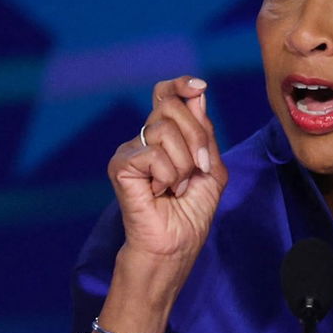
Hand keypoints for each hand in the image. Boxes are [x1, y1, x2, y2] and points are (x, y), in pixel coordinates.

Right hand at [108, 76, 227, 268]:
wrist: (175, 246)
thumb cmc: (190, 213)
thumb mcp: (211, 169)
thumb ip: (205, 133)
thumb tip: (197, 94)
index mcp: (166, 137)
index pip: (166, 96)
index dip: (180, 85)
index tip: (199, 87)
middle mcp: (145, 138)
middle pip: (171, 107)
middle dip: (196, 137)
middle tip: (199, 169)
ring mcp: (131, 150)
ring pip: (164, 130)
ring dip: (183, 163)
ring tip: (176, 187)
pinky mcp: (120, 165)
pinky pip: (152, 153)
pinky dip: (167, 175)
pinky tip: (160, 192)